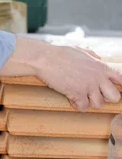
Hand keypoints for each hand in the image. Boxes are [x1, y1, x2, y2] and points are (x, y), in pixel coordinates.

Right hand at [0, 37, 121, 111]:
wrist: (45, 59)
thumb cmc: (60, 53)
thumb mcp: (80, 50)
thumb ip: (93, 55)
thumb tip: (99, 58)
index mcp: (100, 66)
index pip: (121, 79)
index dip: (119, 86)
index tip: (111, 89)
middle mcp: (97, 77)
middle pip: (115, 97)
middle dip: (105, 98)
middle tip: (95, 95)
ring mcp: (88, 86)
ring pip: (99, 104)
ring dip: (89, 102)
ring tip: (80, 96)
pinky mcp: (77, 94)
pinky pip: (84, 108)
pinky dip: (77, 105)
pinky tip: (71, 98)